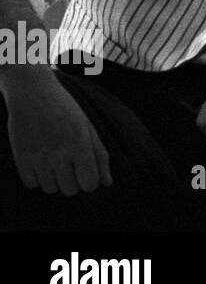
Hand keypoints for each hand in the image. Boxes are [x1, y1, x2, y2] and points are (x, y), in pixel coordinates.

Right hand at [4, 70, 111, 194]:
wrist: (33, 93)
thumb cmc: (66, 109)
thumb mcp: (87, 128)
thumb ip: (99, 156)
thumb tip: (107, 183)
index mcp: (80, 143)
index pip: (89, 183)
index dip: (89, 182)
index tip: (85, 173)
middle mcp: (59, 152)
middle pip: (70, 190)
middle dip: (72, 181)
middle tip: (69, 164)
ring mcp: (38, 156)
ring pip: (50, 189)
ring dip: (54, 180)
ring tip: (54, 161)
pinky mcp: (20, 158)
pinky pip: (31, 184)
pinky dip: (37, 178)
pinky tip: (40, 162)